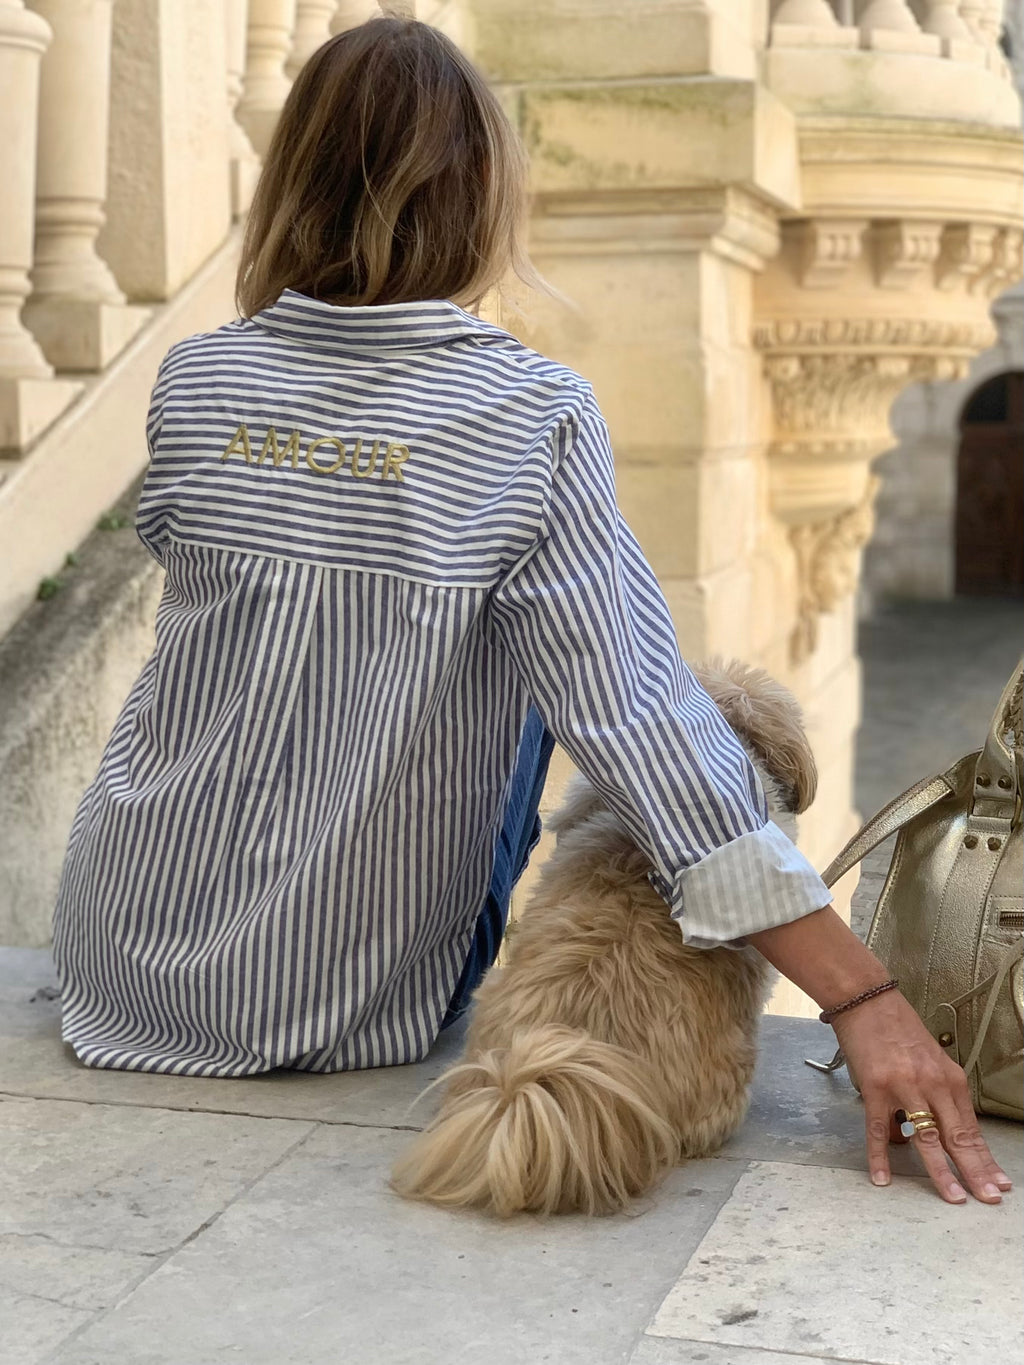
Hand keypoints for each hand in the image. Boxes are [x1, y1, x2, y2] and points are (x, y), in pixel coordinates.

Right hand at [832, 989, 1012, 1204]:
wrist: (867, 1000)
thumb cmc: (897, 1028)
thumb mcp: (928, 1059)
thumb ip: (933, 1094)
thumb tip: (929, 1131)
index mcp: (950, 1078)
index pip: (971, 1128)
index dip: (986, 1158)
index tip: (999, 1183)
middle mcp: (932, 1085)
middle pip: (957, 1137)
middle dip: (975, 1171)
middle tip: (988, 1198)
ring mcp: (904, 1087)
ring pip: (926, 1138)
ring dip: (941, 1171)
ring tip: (953, 1197)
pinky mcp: (875, 1089)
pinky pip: (879, 1130)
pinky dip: (880, 1156)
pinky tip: (882, 1178)